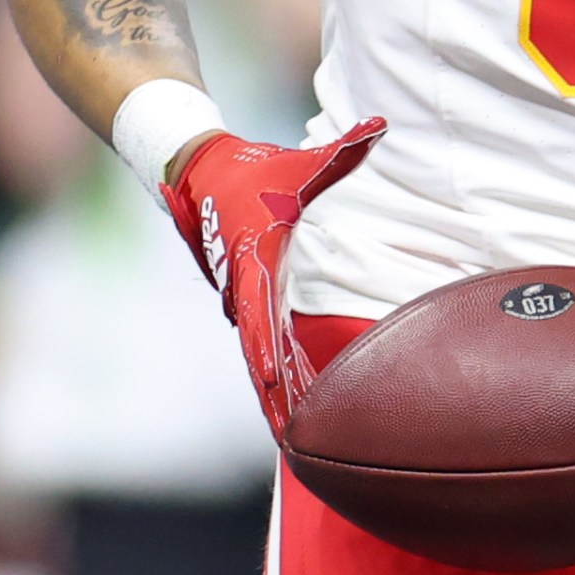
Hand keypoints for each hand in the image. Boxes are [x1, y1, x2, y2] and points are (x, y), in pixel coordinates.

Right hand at [165, 122, 383, 437]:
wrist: (194, 171)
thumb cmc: (254, 170)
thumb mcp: (302, 162)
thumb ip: (343, 150)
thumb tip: (380, 127)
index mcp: (260, 268)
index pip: (264, 324)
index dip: (272, 361)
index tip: (282, 396)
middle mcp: (245, 293)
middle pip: (262, 358)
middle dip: (278, 403)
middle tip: (296, 446)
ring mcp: (241, 300)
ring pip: (261, 356)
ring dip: (279, 395)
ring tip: (299, 441)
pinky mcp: (244, 301)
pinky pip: (262, 343)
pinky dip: (277, 373)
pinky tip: (295, 404)